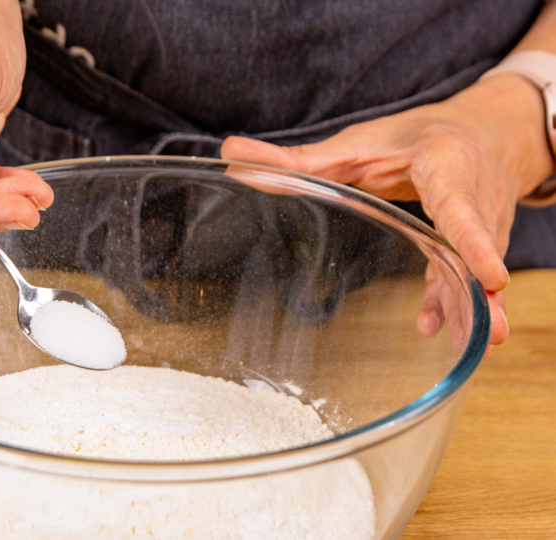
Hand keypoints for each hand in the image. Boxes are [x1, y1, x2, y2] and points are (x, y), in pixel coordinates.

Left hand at [222, 75, 554, 345]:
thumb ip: (297, 158)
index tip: (493, 276)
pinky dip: (454, 303)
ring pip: (476, 270)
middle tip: (490, 331)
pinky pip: (465, 276)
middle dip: (482, 290)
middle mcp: (474, 197)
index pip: (460, 206)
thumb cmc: (414, 137)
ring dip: (477, 309)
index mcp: (446, 165)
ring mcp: (482, 225)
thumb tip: (231, 153)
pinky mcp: (475, 245)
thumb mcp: (357, 143)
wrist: (480, 132)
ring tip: (479, 341)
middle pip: (477, 248)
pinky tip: (436, 328)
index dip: (475, 241)